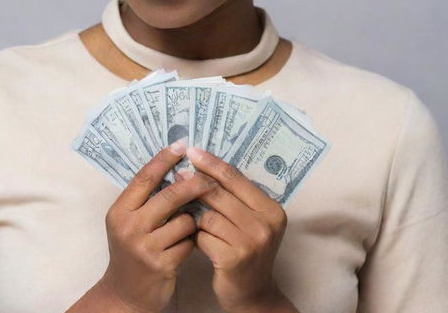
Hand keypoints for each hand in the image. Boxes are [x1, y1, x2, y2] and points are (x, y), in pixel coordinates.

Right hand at [97, 141, 218, 312]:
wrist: (126, 295)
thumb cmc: (132, 251)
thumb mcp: (129, 223)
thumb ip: (146, 199)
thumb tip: (176, 167)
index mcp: (120, 211)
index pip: (144, 178)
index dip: (164, 159)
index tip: (181, 143)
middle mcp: (129, 227)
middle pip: (169, 195)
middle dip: (193, 184)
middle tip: (209, 176)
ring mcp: (145, 247)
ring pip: (184, 220)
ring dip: (193, 219)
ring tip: (192, 222)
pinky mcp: (161, 265)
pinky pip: (189, 242)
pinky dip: (194, 240)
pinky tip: (190, 243)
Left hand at [178, 147, 294, 312]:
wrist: (253, 295)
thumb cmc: (246, 251)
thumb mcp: (250, 222)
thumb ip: (234, 198)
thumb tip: (201, 167)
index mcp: (271, 209)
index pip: (236, 177)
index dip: (212, 163)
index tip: (192, 151)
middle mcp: (265, 224)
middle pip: (220, 193)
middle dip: (195, 183)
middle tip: (176, 175)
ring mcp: (251, 242)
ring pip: (208, 215)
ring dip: (195, 217)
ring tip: (190, 219)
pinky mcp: (233, 258)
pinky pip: (203, 236)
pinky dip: (196, 237)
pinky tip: (196, 241)